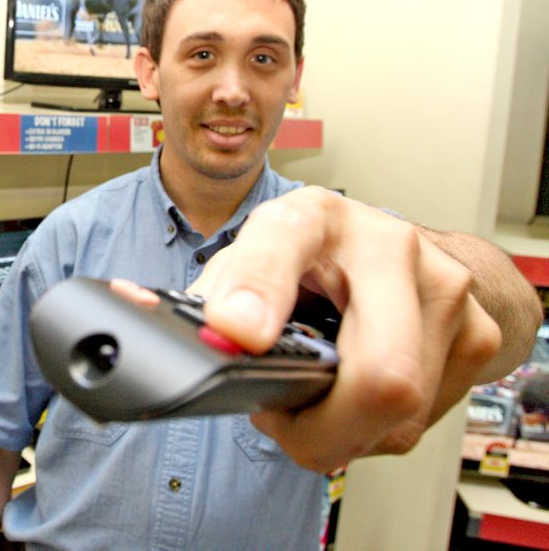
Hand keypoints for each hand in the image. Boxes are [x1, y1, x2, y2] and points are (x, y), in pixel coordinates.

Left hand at [188, 186, 501, 471]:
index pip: (284, 241)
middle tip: (281, 422)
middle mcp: (391, 243)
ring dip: (341, 432)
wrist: (405, 249)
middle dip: (319, 427)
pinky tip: (350, 398)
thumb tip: (170, 326)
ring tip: (312, 402)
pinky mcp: (478, 335)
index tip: (238, 331)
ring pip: (398, 416)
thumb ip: (214, 290)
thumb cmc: (319, 254)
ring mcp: (446, 289)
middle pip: (378, 373)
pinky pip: (417, 422)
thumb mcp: (255, 256)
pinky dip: (372, 428)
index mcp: (314, 217)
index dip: (258, 288)